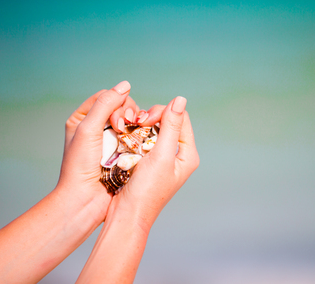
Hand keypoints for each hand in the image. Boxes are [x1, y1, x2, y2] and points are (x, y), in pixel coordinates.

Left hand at [56, 80, 138, 222]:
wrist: (85, 199)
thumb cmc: (80, 165)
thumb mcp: (88, 129)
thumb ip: (105, 104)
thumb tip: (126, 85)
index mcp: (82, 119)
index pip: (105, 98)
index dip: (116, 101)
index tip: (117, 118)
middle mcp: (96, 128)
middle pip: (120, 108)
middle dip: (125, 114)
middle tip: (122, 127)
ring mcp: (111, 140)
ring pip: (130, 122)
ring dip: (134, 125)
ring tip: (130, 135)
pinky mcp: (122, 152)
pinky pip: (135, 137)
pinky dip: (139, 136)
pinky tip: (139, 141)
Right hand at [75, 97, 198, 283]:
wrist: (128, 215)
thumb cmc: (146, 190)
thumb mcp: (160, 156)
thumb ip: (170, 127)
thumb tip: (180, 99)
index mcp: (187, 154)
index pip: (181, 119)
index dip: (163, 112)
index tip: (144, 119)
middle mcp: (178, 155)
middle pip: (168, 122)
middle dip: (152, 118)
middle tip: (136, 122)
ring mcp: (163, 159)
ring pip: (155, 130)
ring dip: (142, 126)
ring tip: (129, 128)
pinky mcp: (149, 162)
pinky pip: (144, 140)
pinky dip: (136, 135)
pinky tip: (126, 137)